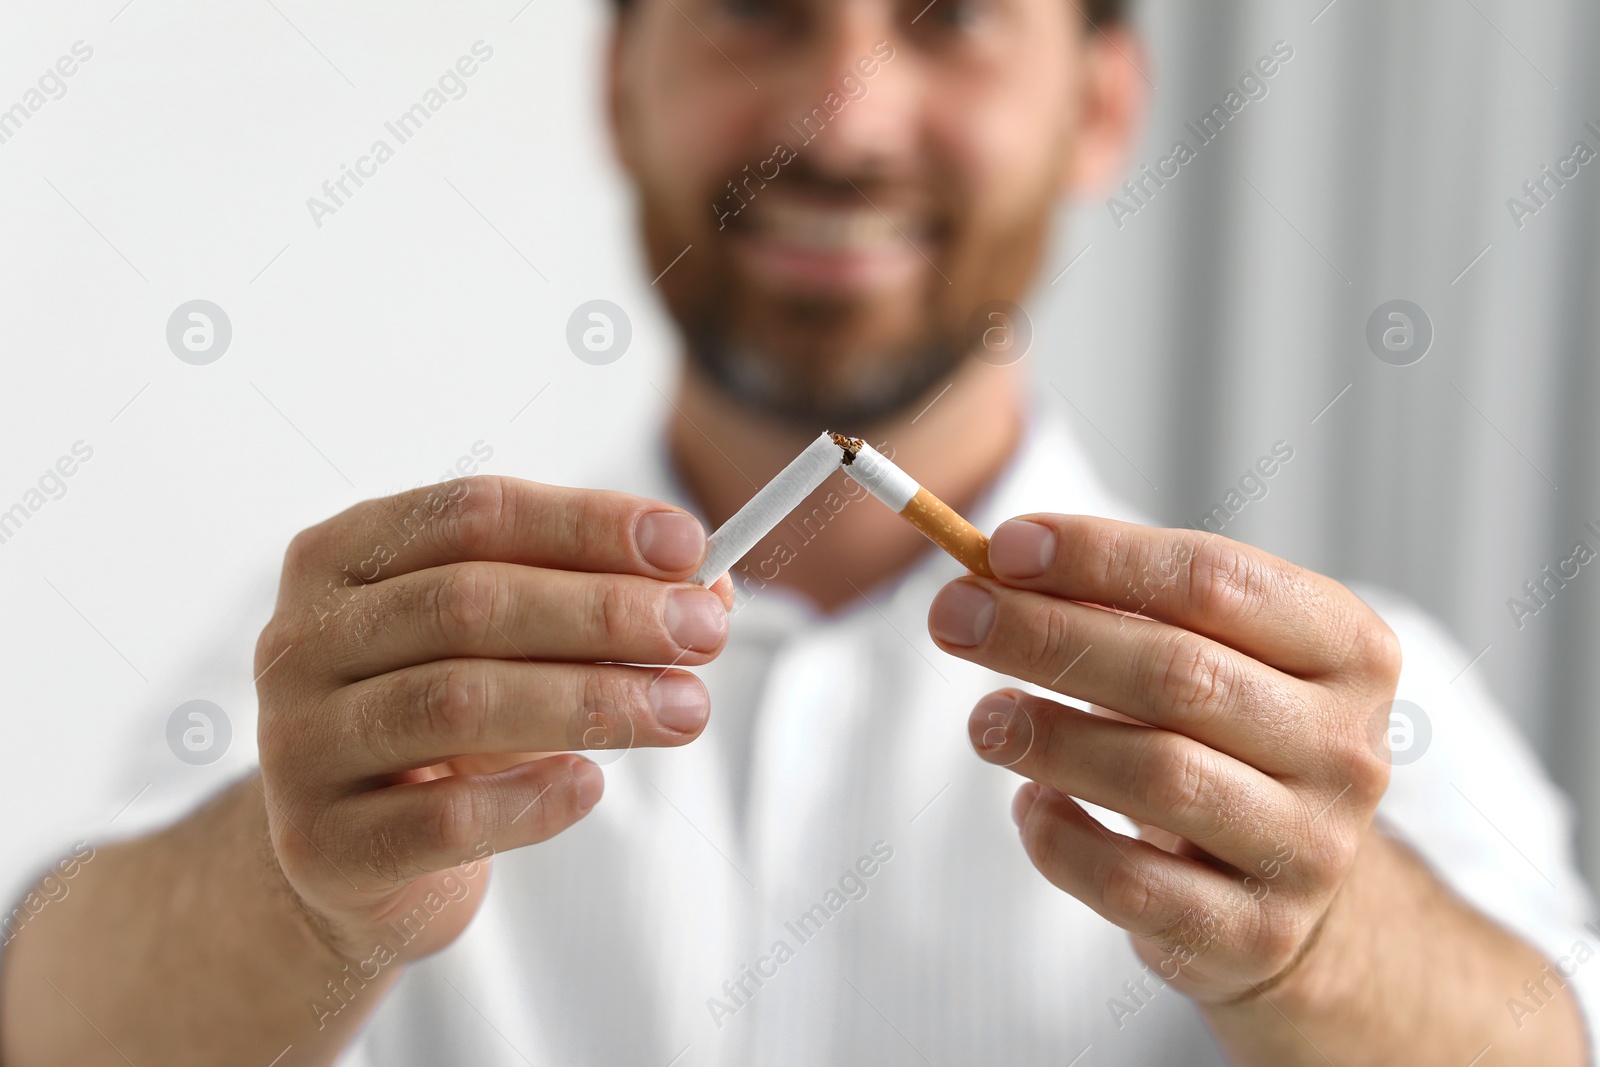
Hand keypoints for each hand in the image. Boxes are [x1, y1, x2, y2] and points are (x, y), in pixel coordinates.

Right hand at [254, 476, 730, 963]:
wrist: (350, 857)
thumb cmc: (443, 721)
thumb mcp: (507, 645)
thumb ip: (593, 602)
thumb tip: (709, 586)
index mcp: (342, 559)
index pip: (473, 514)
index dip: (586, 524)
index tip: (689, 545)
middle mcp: (300, 640)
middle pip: (468, 604)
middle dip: (605, 613)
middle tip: (703, 633)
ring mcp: (299, 744)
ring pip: (459, 703)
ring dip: (592, 702)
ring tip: (685, 711)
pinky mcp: (324, 846)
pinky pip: (443, 817)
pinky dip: (531, 800)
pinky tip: (590, 786)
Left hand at [927, 515, 1400, 1003]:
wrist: (1290, 879)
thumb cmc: (1224, 731)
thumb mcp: (1203, 650)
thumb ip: (1117, 602)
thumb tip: (995, 566)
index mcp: (1348, 648)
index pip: (1215, 581)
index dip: (1100, 557)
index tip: (1003, 547)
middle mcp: (1346, 747)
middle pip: (1179, 673)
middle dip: (1047, 637)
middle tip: (954, 617)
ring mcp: (1310, 848)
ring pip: (1159, 776)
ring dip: (1049, 737)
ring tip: (983, 720)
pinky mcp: (1256, 934)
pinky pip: (1132, 884)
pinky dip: (1061, 839)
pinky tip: (1030, 805)